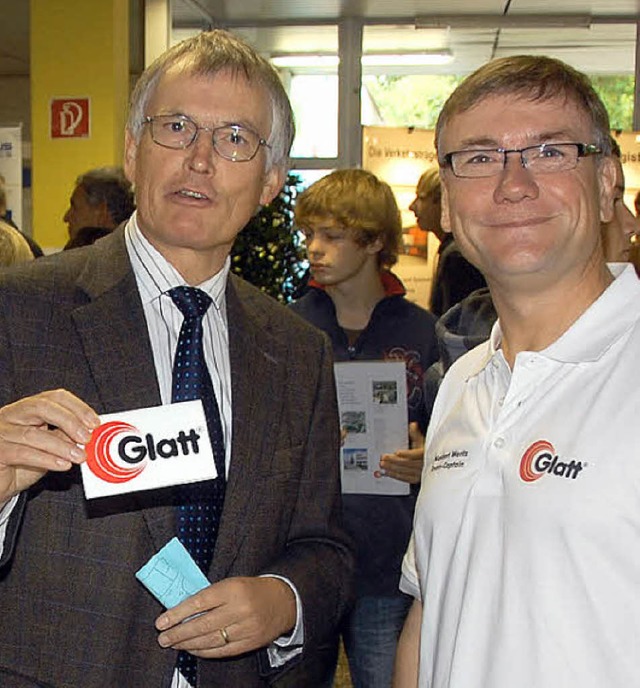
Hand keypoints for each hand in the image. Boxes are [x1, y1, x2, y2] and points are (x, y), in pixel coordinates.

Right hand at [0, 389, 99, 502]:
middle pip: (42, 407)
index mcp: (28, 409)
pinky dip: (47, 459)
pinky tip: (63, 465)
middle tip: (87, 437)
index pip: (55, 397)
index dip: (78, 407)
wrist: (0, 485)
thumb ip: (66, 436)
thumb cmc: (24, 464)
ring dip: (62, 446)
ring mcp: (1, 432)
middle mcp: (12, 415)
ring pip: (33, 434)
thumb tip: (89, 433)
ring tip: (79, 456)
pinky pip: (23, 453)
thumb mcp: (50, 446)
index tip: (95, 423)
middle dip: (69, 421)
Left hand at [156, 576, 296, 658]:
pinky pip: (222, 650)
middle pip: (203, 624)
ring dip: (188, 644)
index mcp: (233, 589)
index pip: (200, 602)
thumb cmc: (252, 589)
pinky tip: (192, 650)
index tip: (162, 621)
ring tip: (173, 644)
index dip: (178, 613)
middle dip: (179, 633)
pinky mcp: (250, 642)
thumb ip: (211, 595)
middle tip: (163, 638)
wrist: (284, 600)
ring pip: (210, 640)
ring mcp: (246, 628)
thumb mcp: (232, 583)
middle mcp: (240, 609)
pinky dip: (204, 652)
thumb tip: (182, 610)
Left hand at [379, 422, 424, 483]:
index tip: (397, 452)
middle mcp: (425, 464)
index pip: (417, 454)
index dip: (407, 454)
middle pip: (409, 463)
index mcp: (426, 453)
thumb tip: (412, 425)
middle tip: (383, 457)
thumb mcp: (421, 441)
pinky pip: (404, 478)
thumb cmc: (424, 450)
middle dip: (395, 461)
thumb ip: (415, 434)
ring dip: (392, 468)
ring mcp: (421, 473)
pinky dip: (395, 475)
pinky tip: (387, 472)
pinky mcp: (416, 479)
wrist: (430, 462)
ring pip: (405, 471)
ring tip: (382, 464)